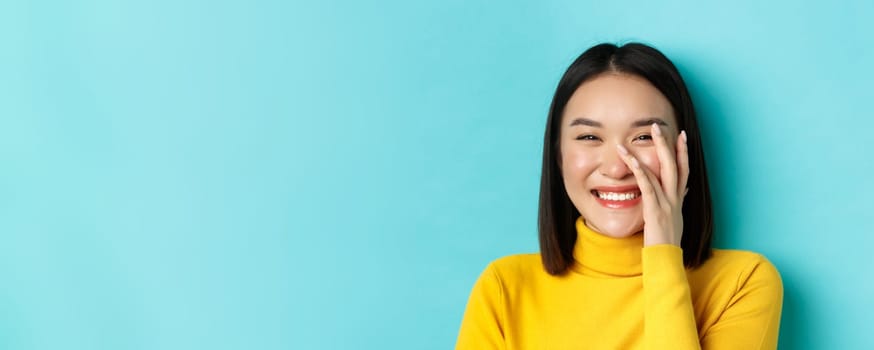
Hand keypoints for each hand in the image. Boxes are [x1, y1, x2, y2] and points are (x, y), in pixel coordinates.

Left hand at [616, 123, 688, 246]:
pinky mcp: (655, 209)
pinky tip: (632, 159)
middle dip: (667, 144)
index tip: (681, 135)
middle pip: (674, 165)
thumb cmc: (667, 241)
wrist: (666, 259)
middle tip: (659, 126)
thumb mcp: (675, 218)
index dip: (683, 152)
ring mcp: (667, 203)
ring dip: (650, 151)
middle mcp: (675, 198)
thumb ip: (678, 202)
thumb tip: (685, 190)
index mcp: (679, 199)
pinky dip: (640, 171)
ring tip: (641, 136)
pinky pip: (647, 186)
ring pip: (660, 171)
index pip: (683, 170)